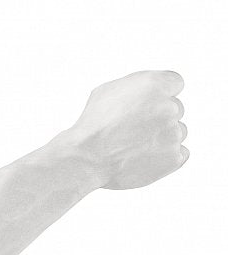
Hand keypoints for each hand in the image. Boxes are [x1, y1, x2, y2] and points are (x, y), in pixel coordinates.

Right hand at [67, 70, 188, 188]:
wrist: (87, 158)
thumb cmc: (92, 126)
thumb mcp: (107, 91)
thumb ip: (135, 87)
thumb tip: (146, 91)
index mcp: (154, 85)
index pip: (174, 83)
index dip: (159, 95)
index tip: (149, 105)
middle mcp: (168, 107)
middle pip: (175, 109)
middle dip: (158, 117)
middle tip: (134, 129)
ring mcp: (173, 133)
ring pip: (177, 132)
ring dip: (162, 137)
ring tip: (134, 146)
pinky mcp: (174, 157)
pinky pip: (179, 153)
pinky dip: (165, 157)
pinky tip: (143, 156)